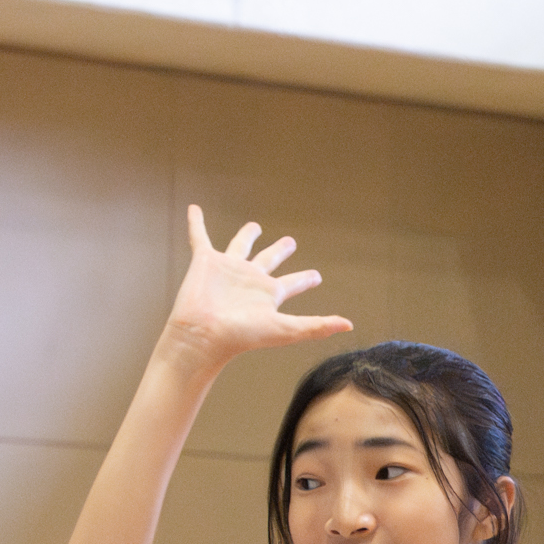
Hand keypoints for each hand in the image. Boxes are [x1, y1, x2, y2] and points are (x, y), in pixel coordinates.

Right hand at [163, 206, 351, 368]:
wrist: (205, 333)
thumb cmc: (243, 335)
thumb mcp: (286, 329)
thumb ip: (317, 326)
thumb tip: (349, 326)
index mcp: (269, 294)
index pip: (293, 283)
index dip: (305, 279)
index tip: (317, 276)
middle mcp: (250, 280)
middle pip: (269, 260)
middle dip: (280, 250)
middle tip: (291, 242)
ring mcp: (228, 269)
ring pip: (240, 246)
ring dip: (246, 235)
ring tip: (255, 226)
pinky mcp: (205, 261)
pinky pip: (200, 237)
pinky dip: (196, 223)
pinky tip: (194, 209)